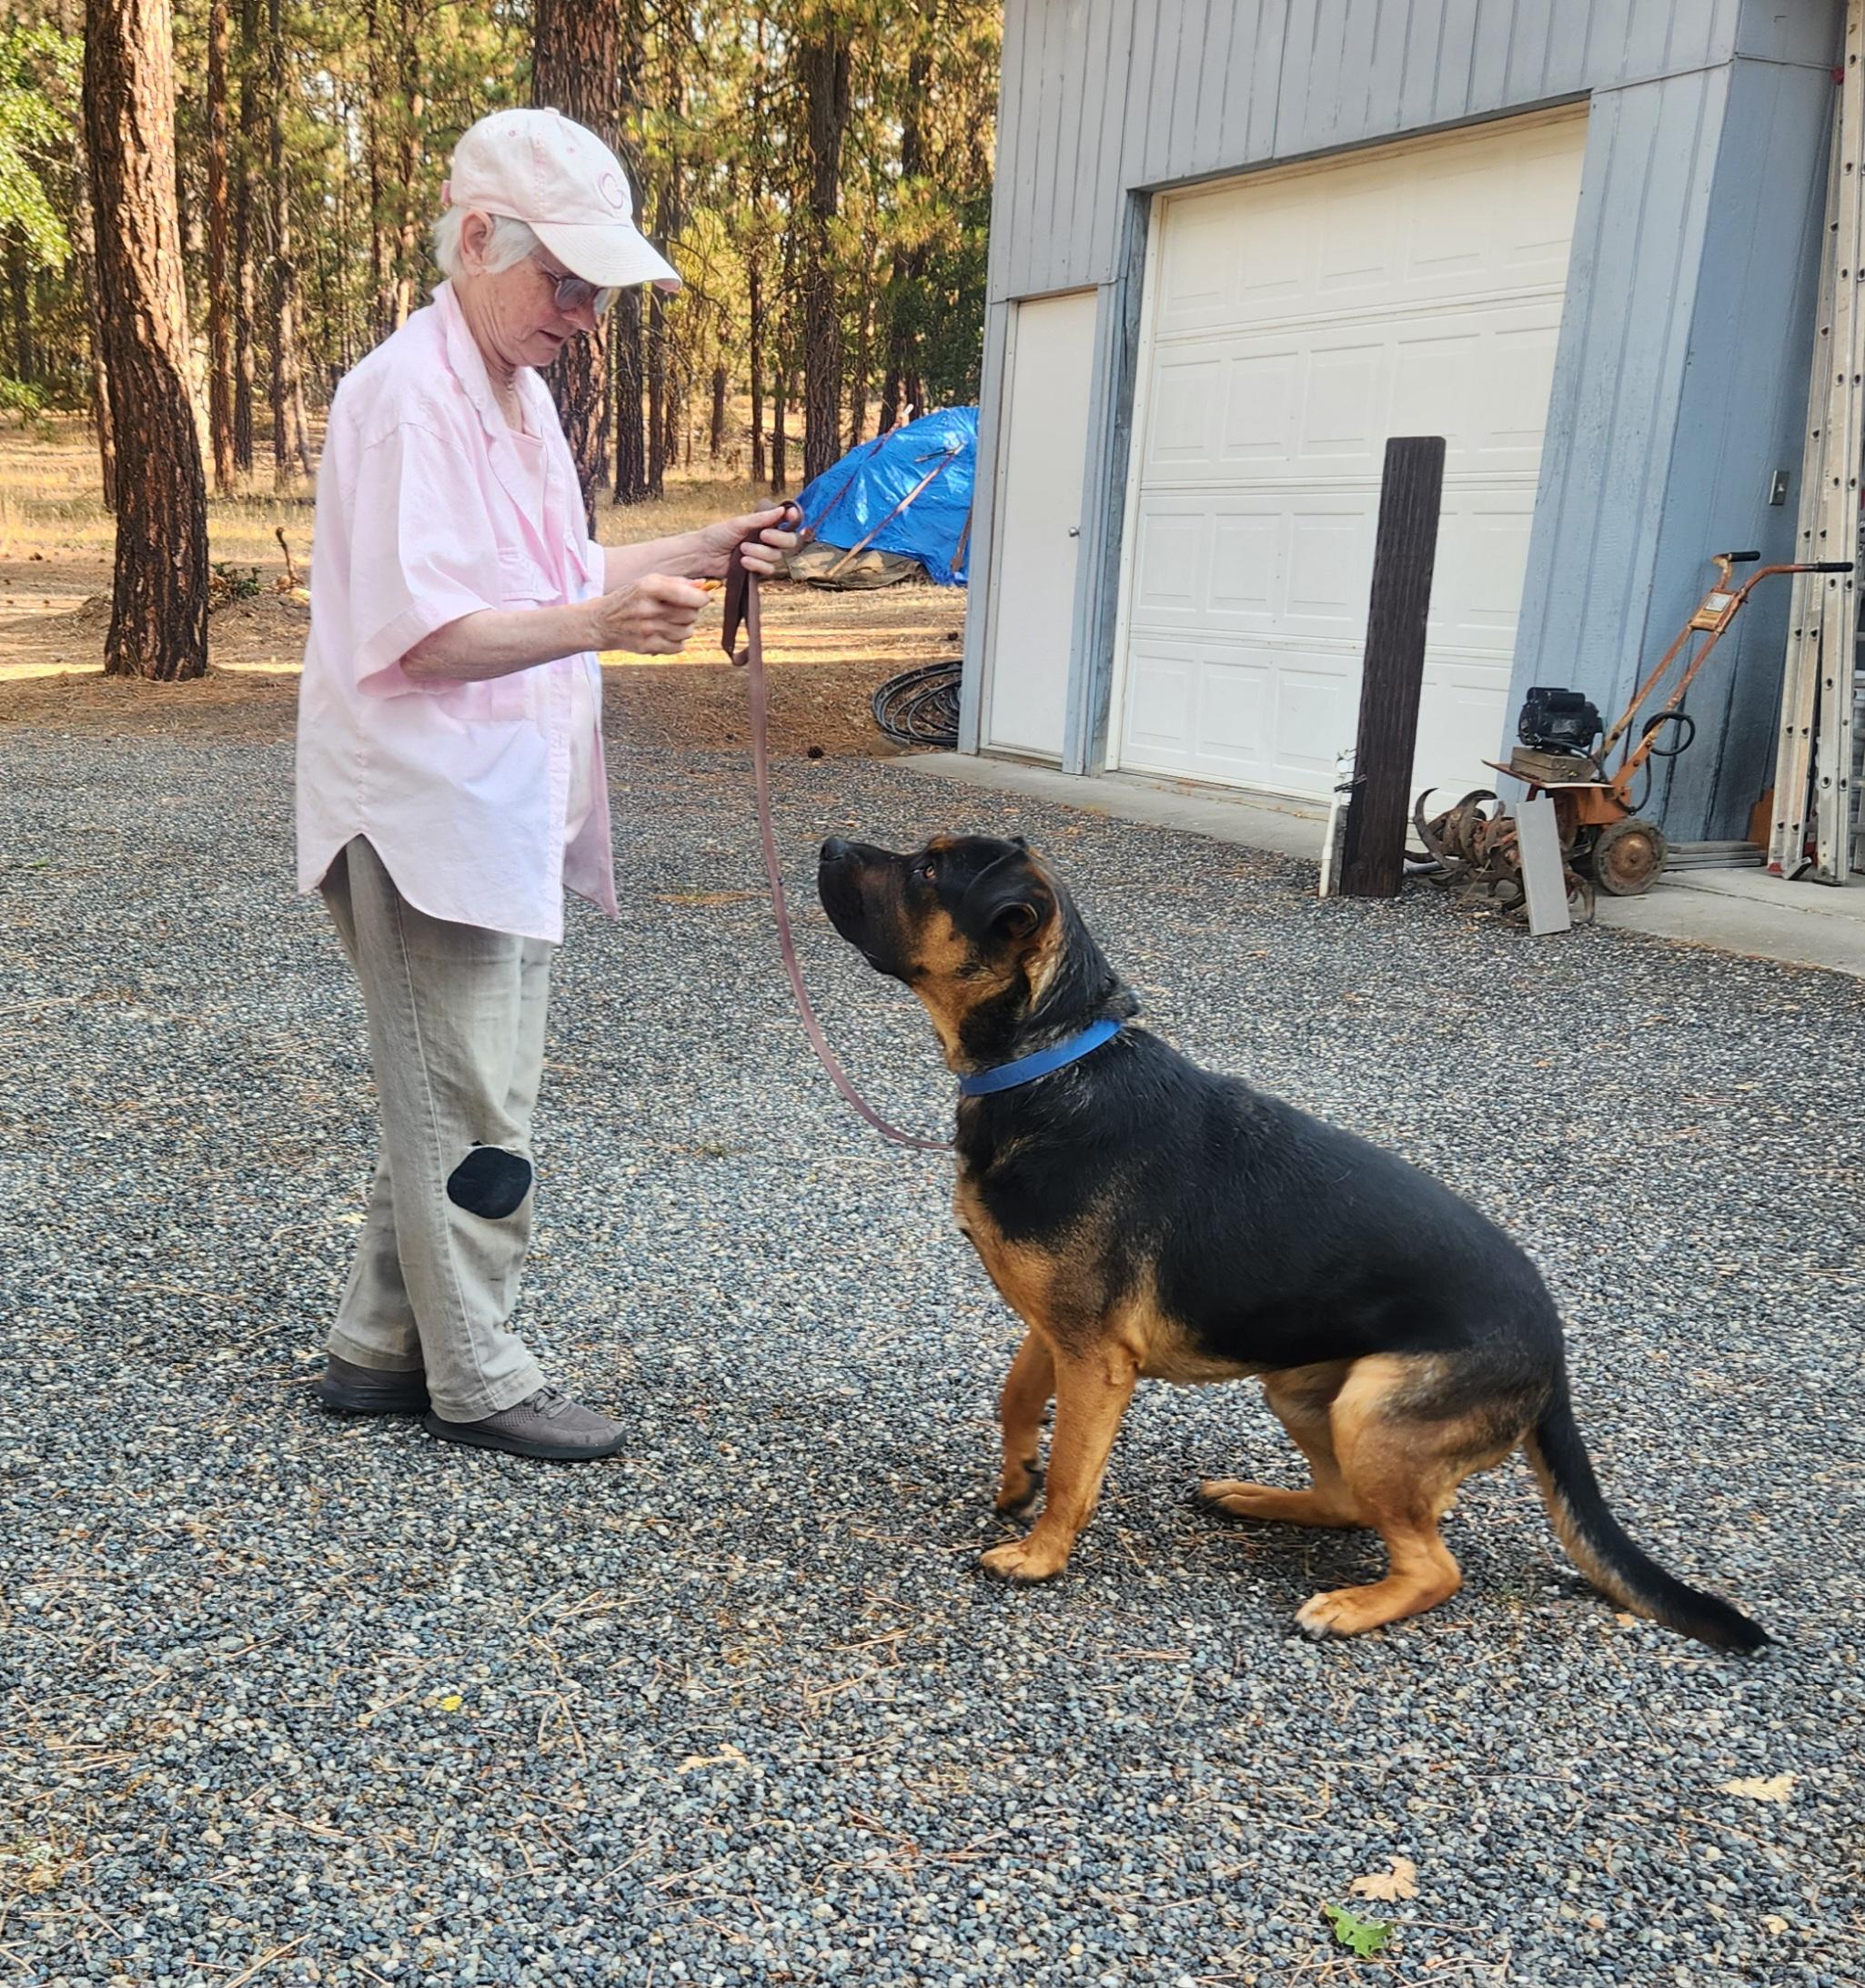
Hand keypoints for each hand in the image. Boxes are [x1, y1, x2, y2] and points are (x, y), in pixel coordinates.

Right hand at [589, 573, 708, 654]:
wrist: (601, 622)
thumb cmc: (629, 599)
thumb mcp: (648, 582)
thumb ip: (677, 582)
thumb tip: (704, 585)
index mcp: (649, 587)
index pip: (689, 595)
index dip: (702, 598)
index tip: (702, 598)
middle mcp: (648, 608)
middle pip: (691, 614)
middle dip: (691, 611)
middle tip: (680, 609)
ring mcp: (648, 630)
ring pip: (687, 631)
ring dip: (684, 627)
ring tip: (670, 622)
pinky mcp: (648, 646)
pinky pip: (679, 646)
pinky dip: (677, 641)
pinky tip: (665, 634)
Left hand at [693, 503, 802, 579]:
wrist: (703, 555)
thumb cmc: (718, 535)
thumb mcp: (739, 523)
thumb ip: (761, 519)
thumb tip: (782, 509)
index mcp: (764, 525)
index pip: (786, 522)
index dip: (792, 519)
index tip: (790, 515)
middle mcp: (767, 540)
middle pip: (789, 542)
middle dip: (778, 539)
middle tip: (762, 536)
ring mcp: (763, 555)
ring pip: (777, 556)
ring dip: (760, 553)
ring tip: (742, 550)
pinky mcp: (757, 569)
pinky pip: (768, 569)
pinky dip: (757, 565)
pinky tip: (743, 562)